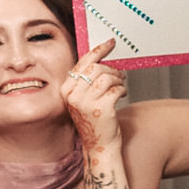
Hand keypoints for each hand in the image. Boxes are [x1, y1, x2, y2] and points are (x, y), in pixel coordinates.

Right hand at [60, 39, 125, 153]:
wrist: (99, 145)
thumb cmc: (94, 121)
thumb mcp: (83, 98)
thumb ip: (87, 80)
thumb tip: (101, 59)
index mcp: (66, 90)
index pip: (83, 63)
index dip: (99, 50)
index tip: (110, 43)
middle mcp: (73, 95)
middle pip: (97, 68)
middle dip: (112, 70)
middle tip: (120, 76)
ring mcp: (86, 102)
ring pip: (108, 77)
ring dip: (118, 80)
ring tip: (120, 86)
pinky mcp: (102, 108)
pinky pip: (117, 89)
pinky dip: (122, 90)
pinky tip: (121, 95)